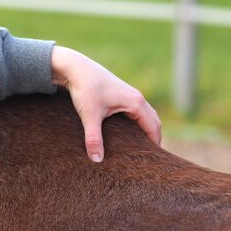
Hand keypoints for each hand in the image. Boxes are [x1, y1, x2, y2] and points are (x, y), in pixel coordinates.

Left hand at [51, 45, 161, 162]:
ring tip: (140, 149)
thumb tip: (97, 160)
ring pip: (146, 116)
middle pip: (154, 122)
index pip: (154, 129)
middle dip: (153, 140)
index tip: (152, 163)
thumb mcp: (89, 115)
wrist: (75, 67)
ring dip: (146, 130)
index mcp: (136, 103)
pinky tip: (127, 134)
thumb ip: (94, 138)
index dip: (155, 146)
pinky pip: (137, 111)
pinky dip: (138, 123)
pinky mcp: (121, 94)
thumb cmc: (84, 88)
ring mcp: (130, 94)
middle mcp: (137, 97)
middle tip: (148, 160)